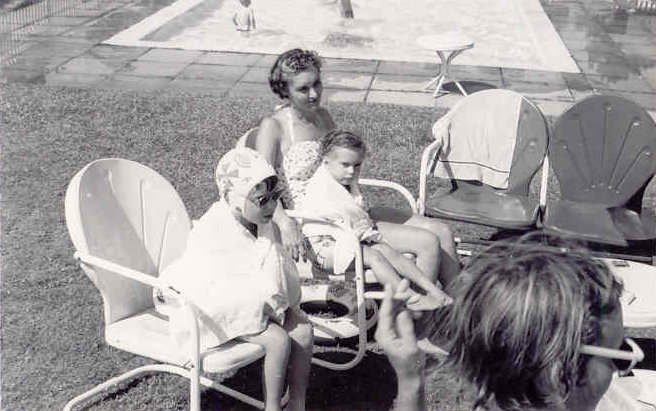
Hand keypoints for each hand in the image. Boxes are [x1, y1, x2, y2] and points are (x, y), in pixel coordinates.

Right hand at [279, 215, 307, 261]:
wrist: (288, 225)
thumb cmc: (295, 229)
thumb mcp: (301, 235)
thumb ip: (303, 241)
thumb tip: (305, 246)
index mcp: (301, 242)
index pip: (303, 252)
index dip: (304, 257)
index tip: (304, 261)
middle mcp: (296, 244)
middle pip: (297, 254)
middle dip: (297, 259)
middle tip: (297, 261)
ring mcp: (290, 244)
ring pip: (291, 254)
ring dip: (292, 257)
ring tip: (292, 259)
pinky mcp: (285, 244)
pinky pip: (285, 251)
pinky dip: (285, 254)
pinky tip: (285, 256)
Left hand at [375, 281, 426, 410]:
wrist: (411, 376)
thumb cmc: (411, 364)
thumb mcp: (410, 346)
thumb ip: (406, 328)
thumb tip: (403, 311)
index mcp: (384, 334)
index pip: (385, 312)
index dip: (388, 298)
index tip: (390, 285)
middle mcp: (385, 331)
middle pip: (390, 309)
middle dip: (397, 296)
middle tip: (404, 282)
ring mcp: (390, 331)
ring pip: (396, 312)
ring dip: (404, 302)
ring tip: (412, 292)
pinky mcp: (397, 332)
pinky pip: (400, 317)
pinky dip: (407, 311)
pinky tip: (415, 306)